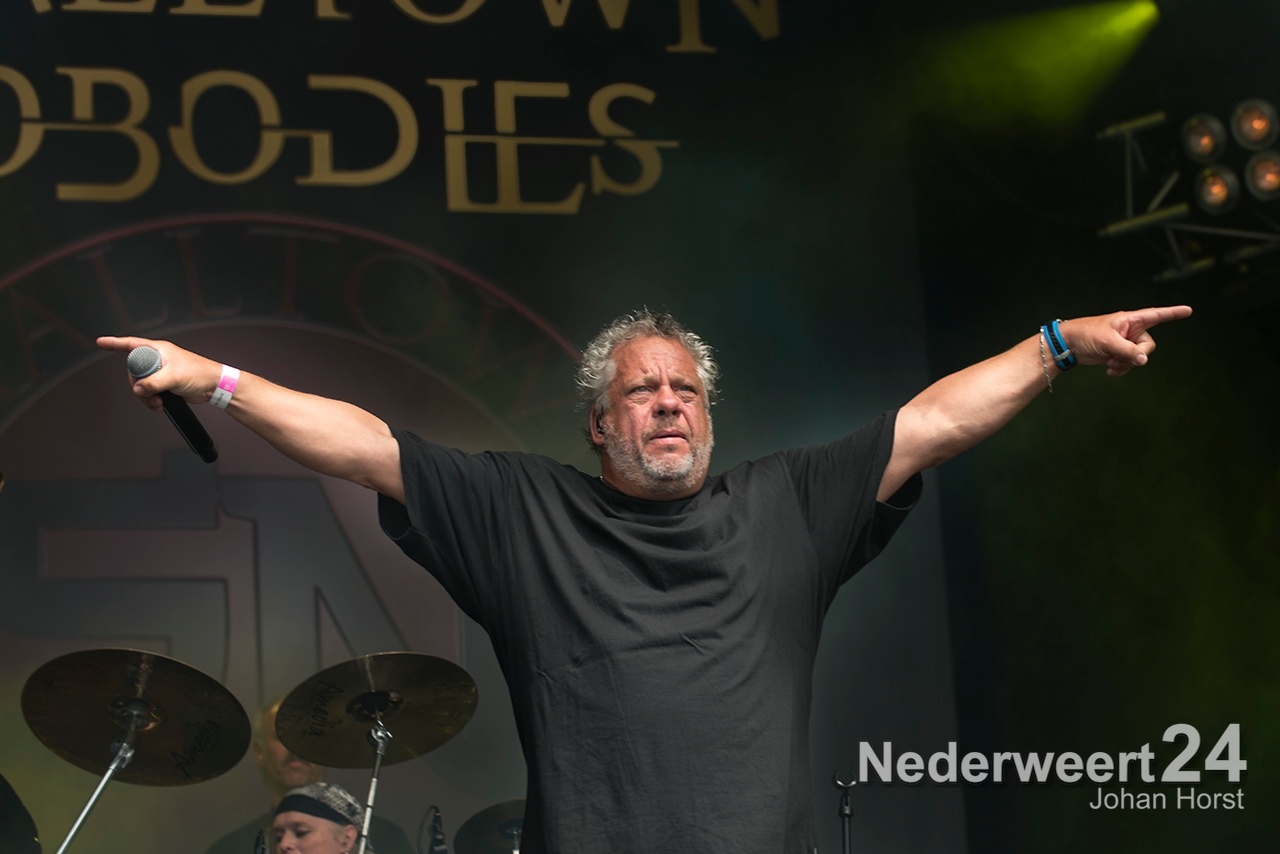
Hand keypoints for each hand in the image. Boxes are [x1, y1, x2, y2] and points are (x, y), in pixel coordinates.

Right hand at [96, 336, 221, 410]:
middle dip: (138, 385)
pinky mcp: (163, 383)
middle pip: (133, 370)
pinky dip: (150, 399)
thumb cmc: (199, 374)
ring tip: (156, 402)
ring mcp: (160, 371)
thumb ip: (153, 382)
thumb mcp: (174, 376)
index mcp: (158, 349)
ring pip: (140, 384)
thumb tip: (139, 389)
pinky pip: (148, 391)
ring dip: (145, 395)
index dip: (115, 343)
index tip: (100, 342)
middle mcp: (157, 359)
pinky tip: (159, 404)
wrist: (213, 386)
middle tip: (148, 393)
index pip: (132, 344)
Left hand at [1059, 305, 1192, 376]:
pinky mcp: (1118, 354)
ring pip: (1138, 358)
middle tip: (1118, 356)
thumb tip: (1144, 360)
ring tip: (1110, 362)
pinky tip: (1109, 370)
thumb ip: (1128, 351)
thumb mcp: (1108, 341)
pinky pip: (1128, 364)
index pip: (1156, 315)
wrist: (1069, 345)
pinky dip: (1121, 369)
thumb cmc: (1086, 334)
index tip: (1188, 310)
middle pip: (1148, 346)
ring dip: (1125, 364)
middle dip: (1135, 355)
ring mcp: (1125, 343)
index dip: (1173, 313)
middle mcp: (1131, 330)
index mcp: (1130, 320)